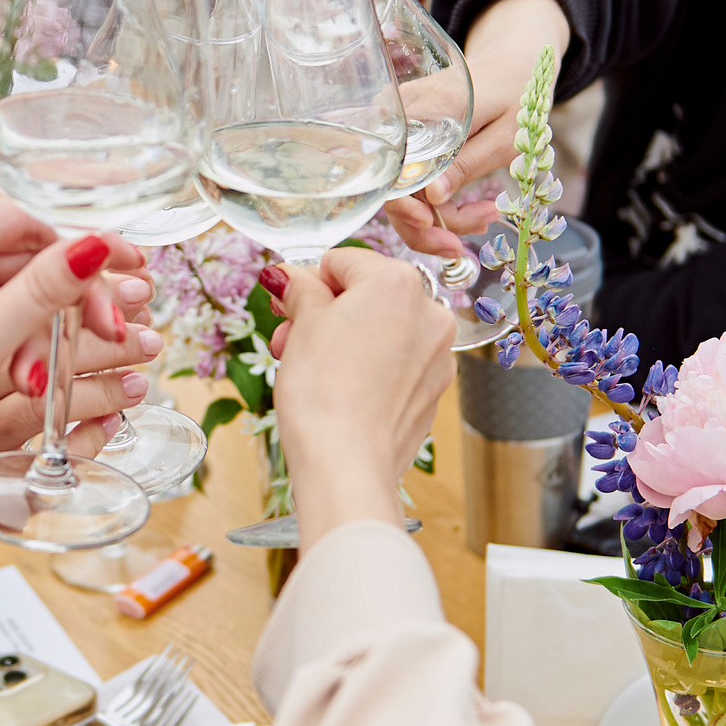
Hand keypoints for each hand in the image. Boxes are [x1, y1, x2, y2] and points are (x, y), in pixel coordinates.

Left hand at [0, 201, 143, 588]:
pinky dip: (35, 345)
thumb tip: (99, 242)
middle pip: (33, 253)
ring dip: (51, 331)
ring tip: (45, 375)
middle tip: (112, 328)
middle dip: (71, 298)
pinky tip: (35, 378)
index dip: (80, 243)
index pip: (24, 217)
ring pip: (32, 288)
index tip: (129, 265)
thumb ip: (43, 289)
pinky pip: (18, 315)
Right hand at [263, 250, 452, 549]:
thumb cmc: (322, 393)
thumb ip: (300, 289)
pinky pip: (397, 360)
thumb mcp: (302, 325)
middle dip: (326, 313)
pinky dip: (370, 365)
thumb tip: (290, 275)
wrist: (347, 464)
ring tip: (311, 368)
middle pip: (367, 294)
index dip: (308, 282)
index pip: (343, 261)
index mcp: (397, 282)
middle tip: (291, 338)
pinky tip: (341, 389)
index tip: (288, 306)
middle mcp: (429, 311)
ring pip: (383, 328)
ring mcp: (437, 353)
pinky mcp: (434, 389)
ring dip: (345, 338)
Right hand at [406, 0, 570, 239]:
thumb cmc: (515, 96)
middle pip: (392, 191)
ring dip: (438, 220)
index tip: (441, 230)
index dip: (409, 211)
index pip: (394, 173)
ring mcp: (399, 130)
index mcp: (428, 111)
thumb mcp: (505, 135)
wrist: (509, 63)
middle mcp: (402, 118)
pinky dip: (435, 205)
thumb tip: (431, 198)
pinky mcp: (404, 142)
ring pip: (400, 195)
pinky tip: (468, 208)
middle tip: (476, 231)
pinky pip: (408, 183)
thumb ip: (466, 164)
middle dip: (429, 227)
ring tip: (484, 215)